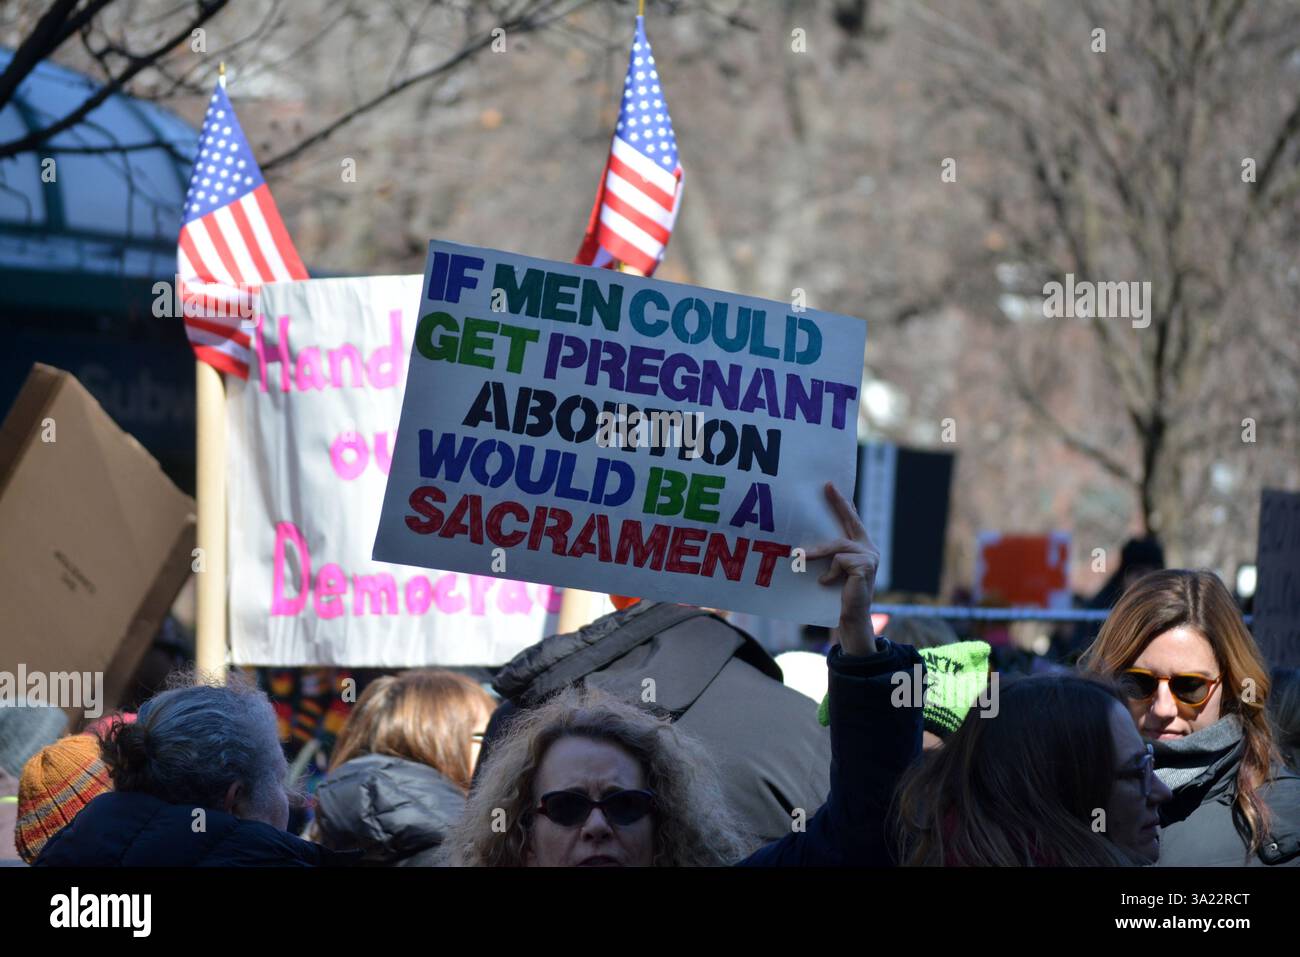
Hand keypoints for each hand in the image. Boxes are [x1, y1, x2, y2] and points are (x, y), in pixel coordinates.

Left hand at [805, 482, 878, 656]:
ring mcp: (870, 557)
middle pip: (850, 521)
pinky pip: (839, 561)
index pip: (851, 521)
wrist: (851, 617)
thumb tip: (808, 539)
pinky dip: (829, 572)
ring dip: (817, 552)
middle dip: (838, 503)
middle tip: (827, 487)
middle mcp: (869, 549)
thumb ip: (830, 553)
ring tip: (802, 557)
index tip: (831, 486)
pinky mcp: (865, 566)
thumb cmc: (838, 594)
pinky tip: (826, 583)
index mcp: (863, 547)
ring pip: (838, 545)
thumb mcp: (832, 569)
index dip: (842, 504)